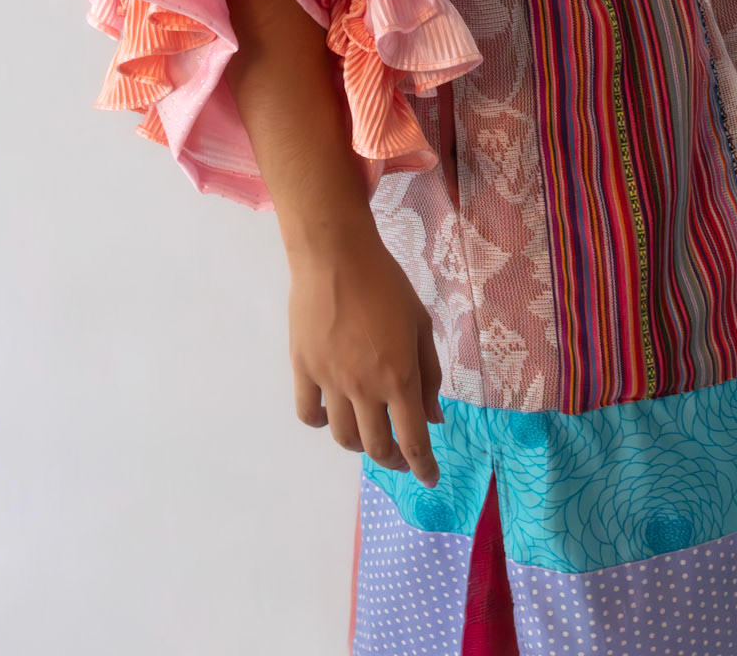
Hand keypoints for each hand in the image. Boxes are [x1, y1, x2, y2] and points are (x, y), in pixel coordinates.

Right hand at [288, 215, 444, 487]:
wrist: (335, 256)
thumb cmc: (386, 284)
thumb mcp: (421, 325)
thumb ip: (429, 374)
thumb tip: (433, 418)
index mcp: (398, 378)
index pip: (412, 440)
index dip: (422, 466)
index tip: (429, 480)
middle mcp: (363, 389)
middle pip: (376, 447)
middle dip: (394, 461)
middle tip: (402, 458)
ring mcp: (329, 382)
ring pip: (342, 436)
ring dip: (360, 445)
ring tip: (369, 434)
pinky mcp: (303, 369)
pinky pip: (309, 413)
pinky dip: (321, 423)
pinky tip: (331, 415)